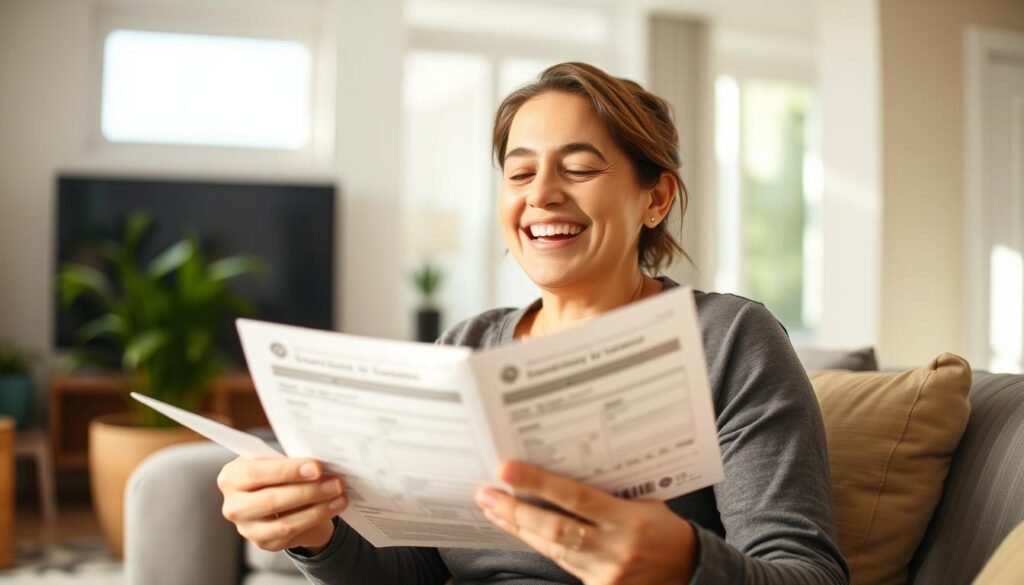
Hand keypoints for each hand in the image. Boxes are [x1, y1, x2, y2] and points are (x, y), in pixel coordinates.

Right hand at [217, 457, 346, 552]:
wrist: (283, 499)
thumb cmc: (279, 473)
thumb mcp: (278, 461)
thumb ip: (290, 460)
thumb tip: (318, 463)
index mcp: (232, 476)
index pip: (256, 473)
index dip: (288, 470)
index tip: (316, 467)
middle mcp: (233, 505)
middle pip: (271, 500)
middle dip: (308, 490)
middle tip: (335, 482)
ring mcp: (246, 528)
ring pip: (284, 522)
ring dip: (317, 508)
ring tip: (338, 494)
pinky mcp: (263, 542)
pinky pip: (292, 534)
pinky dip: (317, 518)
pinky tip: (334, 506)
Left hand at [475, 461, 695, 584]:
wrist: (690, 571)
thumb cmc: (664, 530)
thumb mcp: (643, 503)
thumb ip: (606, 494)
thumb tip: (560, 473)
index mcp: (627, 520)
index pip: (575, 498)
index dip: (538, 483)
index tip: (506, 470)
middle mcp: (613, 549)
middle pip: (554, 529)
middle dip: (516, 511)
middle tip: (486, 494)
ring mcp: (605, 574)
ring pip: (551, 549)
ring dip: (519, 528)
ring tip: (493, 508)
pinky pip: (562, 565)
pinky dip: (539, 546)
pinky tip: (521, 531)